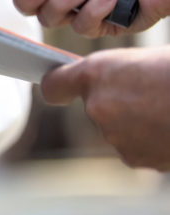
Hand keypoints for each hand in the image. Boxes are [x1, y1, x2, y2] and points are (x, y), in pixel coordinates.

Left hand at [41, 46, 169, 169]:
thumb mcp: (153, 56)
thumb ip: (122, 70)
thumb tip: (113, 78)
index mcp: (98, 73)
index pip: (55, 85)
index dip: (61, 85)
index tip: (65, 87)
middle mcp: (98, 107)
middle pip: (96, 106)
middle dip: (119, 101)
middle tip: (152, 90)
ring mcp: (116, 137)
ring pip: (119, 129)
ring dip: (138, 122)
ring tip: (168, 107)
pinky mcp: (135, 159)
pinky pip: (138, 147)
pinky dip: (153, 140)